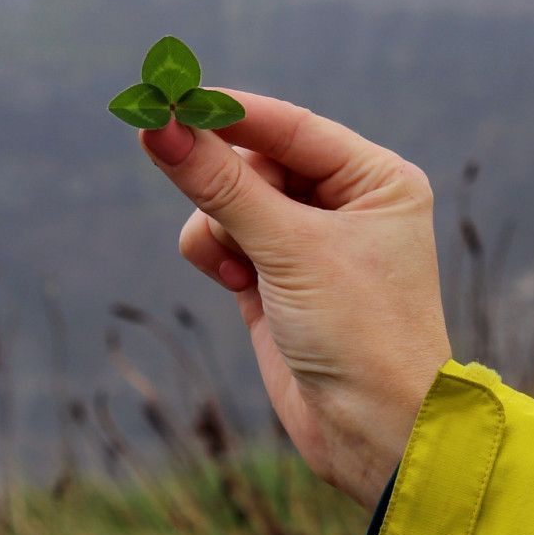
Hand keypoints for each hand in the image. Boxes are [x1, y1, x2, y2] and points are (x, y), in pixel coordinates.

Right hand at [140, 93, 450, 508]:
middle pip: (252, 160)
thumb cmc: (360, 333)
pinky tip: (235, 286)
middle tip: (196, 191)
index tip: (166, 99)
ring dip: (218, 226)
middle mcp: (346, 203)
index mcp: (376, 179)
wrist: (376, 435)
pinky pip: (221, 239)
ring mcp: (307, 244)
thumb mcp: (290, 249)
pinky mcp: (274, 281)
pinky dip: (214, 253)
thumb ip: (220, 182)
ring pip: (229, 201)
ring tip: (241, 269)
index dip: (227, 113)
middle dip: (225, 186)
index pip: (289, 125)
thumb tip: (157, 123)